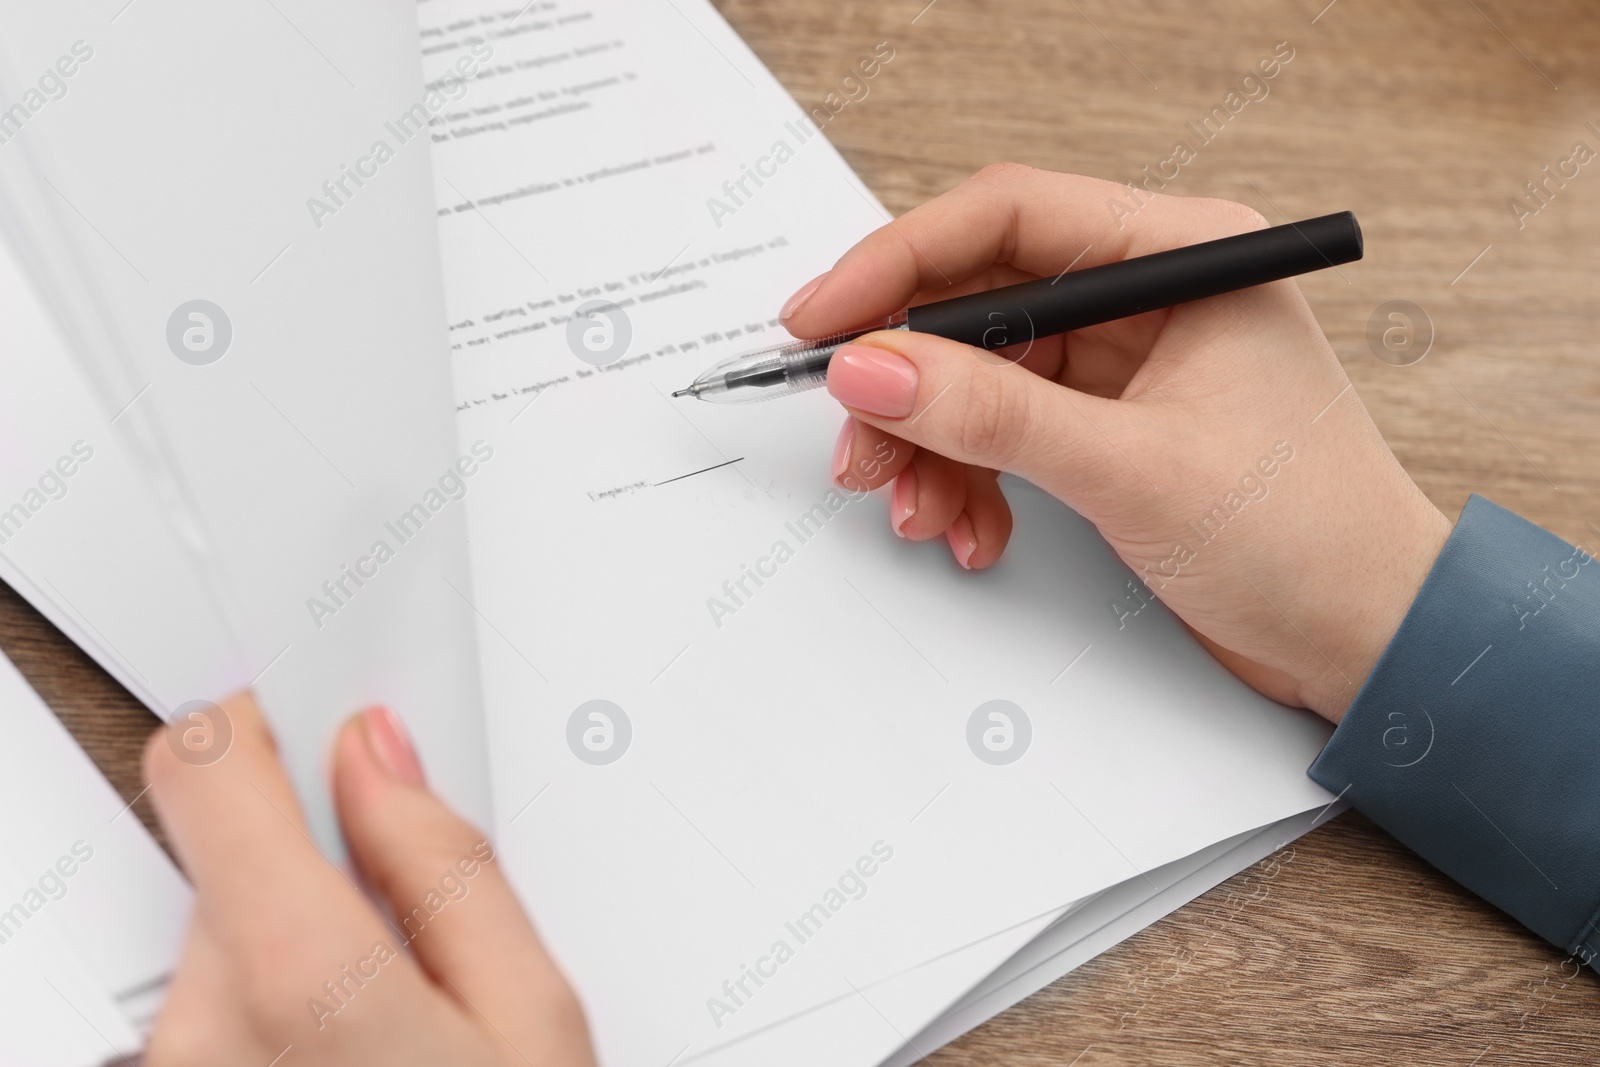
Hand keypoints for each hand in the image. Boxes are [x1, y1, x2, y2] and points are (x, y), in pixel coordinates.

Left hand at [143, 692, 594, 1065]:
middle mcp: (198, 1031)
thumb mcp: (531, 1020)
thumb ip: (449, 869)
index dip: (268, 725)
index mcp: (292, 977)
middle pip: (233, 856)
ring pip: (230, 938)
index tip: (324, 726)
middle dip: (323, 863)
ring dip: (304, 947)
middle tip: (416, 922)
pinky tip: (354, 1053)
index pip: (206, 767)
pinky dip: (280, 1007)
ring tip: (398, 1016)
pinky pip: (216, 1010)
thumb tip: (380, 762)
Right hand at [783, 164, 1450, 721]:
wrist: (1369, 640)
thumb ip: (992, 414)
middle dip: (909, 379)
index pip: (1010, 218)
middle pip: (981, 301)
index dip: (899, 262)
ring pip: (981, 373)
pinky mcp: (1111, 422)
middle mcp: (1154, 293)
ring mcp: (1129, 360)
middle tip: (861, 443)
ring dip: (933, 443)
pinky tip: (972, 528)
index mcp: (1187, 255)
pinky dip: (971, 477)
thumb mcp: (1131, 469)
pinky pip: (1005, 427)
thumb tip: (872, 366)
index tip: (821, 320)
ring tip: (919, 511)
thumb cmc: (1310, 540)